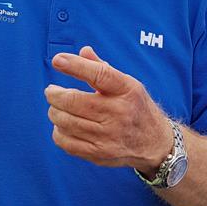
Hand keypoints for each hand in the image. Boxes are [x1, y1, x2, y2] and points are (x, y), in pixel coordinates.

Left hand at [45, 45, 173, 169]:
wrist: (155, 143)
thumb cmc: (136, 107)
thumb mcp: (128, 84)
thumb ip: (103, 68)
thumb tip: (83, 51)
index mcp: (127, 90)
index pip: (99, 74)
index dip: (75, 66)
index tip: (57, 60)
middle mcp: (119, 113)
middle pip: (73, 101)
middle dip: (55, 94)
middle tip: (51, 92)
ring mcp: (109, 136)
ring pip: (65, 121)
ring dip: (54, 112)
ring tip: (57, 108)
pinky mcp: (100, 153)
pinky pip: (66, 142)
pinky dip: (58, 131)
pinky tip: (62, 126)